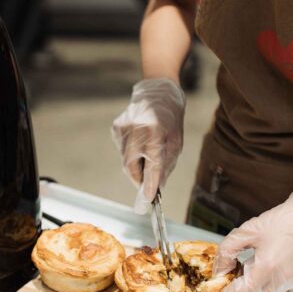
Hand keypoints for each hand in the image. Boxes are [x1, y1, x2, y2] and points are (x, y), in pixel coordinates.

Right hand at [111, 78, 184, 213]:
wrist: (158, 92)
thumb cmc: (171, 118)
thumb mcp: (176, 141)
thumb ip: (166, 164)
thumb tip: (157, 186)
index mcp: (156, 132)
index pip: (152, 165)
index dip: (149, 184)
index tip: (148, 199)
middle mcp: (137, 130)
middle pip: (132, 166)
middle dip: (139, 178)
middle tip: (146, 185)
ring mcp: (123, 129)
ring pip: (125, 160)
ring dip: (136, 165)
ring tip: (146, 153)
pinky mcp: (116, 128)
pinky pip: (122, 150)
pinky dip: (130, 153)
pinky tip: (139, 141)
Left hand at [205, 174, 292, 291]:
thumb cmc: (285, 220)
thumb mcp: (247, 231)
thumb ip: (227, 251)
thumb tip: (219, 270)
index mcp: (267, 268)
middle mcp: (282, 280)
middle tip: (233, 285)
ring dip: (259, 287)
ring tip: (258, 265)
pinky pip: (283, 288)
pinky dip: (274, 280)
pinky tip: (277, 262)